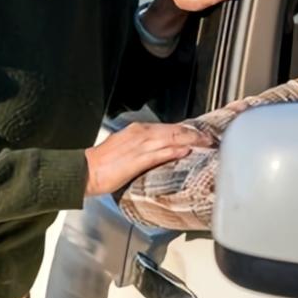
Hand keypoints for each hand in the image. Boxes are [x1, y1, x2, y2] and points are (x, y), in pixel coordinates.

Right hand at [83, 122, 213, 195]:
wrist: (87, 170)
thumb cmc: (105, 162)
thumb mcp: (127, 148)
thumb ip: (147, 148)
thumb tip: (165, 149)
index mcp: (139, 130)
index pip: (169, 128)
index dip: (187, 130)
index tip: (200, 134)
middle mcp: (142, 134)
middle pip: (174, 131)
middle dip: (194, 134)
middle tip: (210, 137)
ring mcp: (141, 146)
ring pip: (171, 139)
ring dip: (190, 141)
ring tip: (205, 143)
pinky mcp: (138, 159)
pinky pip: (161, 153)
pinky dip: (174, 151)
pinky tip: (186, 151)